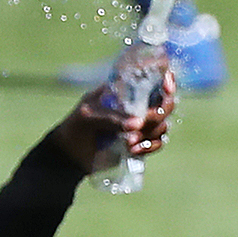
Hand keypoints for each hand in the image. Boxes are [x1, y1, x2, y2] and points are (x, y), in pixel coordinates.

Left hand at [51, 66, 177, 172]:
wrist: (70, 156)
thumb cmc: (75, 128)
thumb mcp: (88, 117)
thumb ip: (110, 119)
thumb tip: (137, 124)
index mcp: (124, 92)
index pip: (151, 80)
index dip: (165, 80)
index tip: (167, 86)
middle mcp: (136, 106)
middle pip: (164, 103)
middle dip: (159, 113)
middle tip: (144, 121)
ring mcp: (139, 125)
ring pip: (163, 125)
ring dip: (151, 134)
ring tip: (129, 143)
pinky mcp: (140, 143)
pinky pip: (157, 143)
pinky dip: (150, 147)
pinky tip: (134, 150)